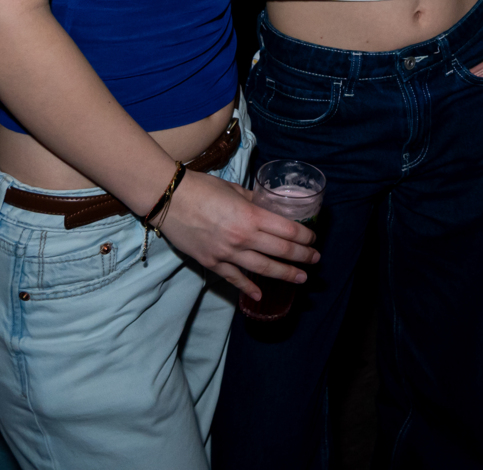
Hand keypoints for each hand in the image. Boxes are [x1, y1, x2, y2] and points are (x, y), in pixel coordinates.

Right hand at [156, 172, 318, 302]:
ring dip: (285, 274)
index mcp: (251, 216)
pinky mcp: (211, 262)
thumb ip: (254, 200)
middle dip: (302, 257)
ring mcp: (226, 253)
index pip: (288, 231)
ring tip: (300, 278)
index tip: (314, 240)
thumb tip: (267, 206)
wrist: (167, 198)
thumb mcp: (235, 189)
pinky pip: (234, 278)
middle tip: (315, 260)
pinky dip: (248, 287)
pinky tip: (260, 294)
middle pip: (281, 251)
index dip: (305, 237)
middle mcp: (243, 237)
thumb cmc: (202, 188)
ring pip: (263, 268)